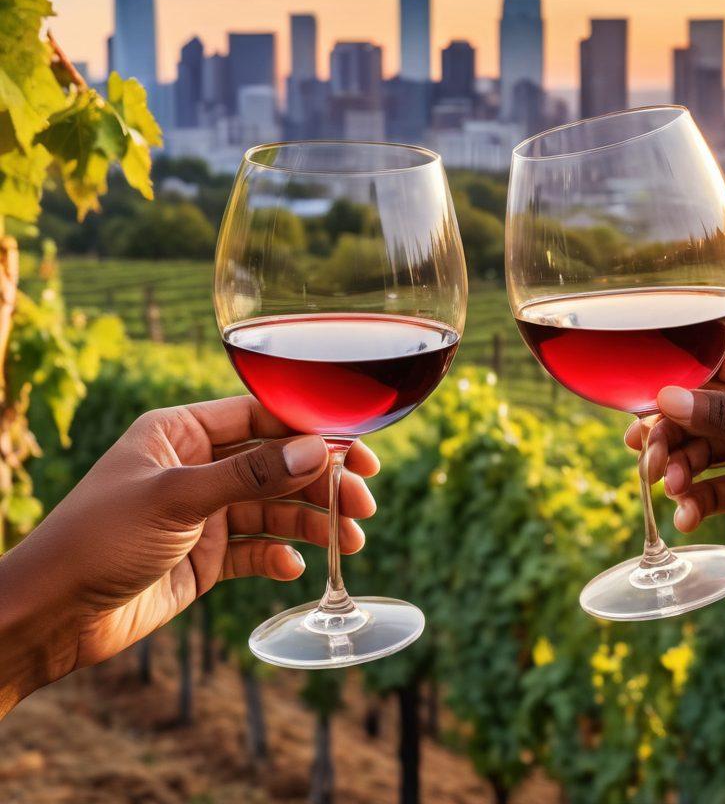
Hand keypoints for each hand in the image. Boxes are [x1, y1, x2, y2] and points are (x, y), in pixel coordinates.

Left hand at [0, 396, 376, 710]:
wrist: (49, 619)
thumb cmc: (95, 540)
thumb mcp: (176, 498)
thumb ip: (249, 475)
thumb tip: (316, 449)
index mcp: (181, 431)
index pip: (262, 417)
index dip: (311, 431)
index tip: (355, 450)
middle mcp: (196, 466)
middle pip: (276, 464)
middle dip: (321, 483)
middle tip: (362, 502)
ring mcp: (202, 512)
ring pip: (274, 508)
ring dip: (312, 522)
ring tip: (350, 541)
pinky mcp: (204, 557)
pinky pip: (256, 549)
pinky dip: (280, 556)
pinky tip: (296, 568)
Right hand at [625, 340, 724, 570]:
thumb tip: (666, 398)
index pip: (713, 366)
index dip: (676, 385)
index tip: (645, 407)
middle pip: (696, 412)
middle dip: (669, 434)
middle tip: (648, 457)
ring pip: (698, 451)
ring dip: (678, 470)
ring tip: (672, 488)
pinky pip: (711, 490)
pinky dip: (694, 502)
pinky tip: (686, 516)